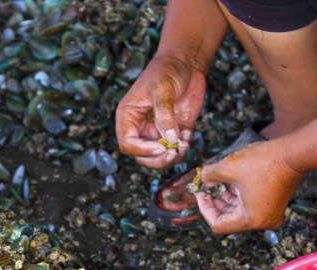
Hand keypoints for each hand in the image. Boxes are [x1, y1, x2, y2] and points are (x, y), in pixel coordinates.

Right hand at [115, 54, 205, 168]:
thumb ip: (164, 114)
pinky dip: (183, 148)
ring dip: (172, 157)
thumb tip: (169, 139)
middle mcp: (140, 127)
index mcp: (128, 117)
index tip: (161, 148)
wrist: (185, 63)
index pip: (127, 143)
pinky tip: (188, 135)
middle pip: (141, 156)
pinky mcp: (175, 131)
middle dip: (157, 159)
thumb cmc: (166, 70)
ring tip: (184, 144)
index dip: (142, 150)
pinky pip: (176, 149)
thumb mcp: (162, 89)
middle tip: (173, 153)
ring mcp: (157, 131)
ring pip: (158, 157)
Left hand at [194, 141, 305, 233]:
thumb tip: (203, 181)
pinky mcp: (273, 204)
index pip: (218, 224)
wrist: (294, 152)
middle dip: (215, 200)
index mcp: (251, 220)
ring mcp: (269, 214)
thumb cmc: (264, 162)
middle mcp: (262, 221)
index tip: (199, 193)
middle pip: (228, 217)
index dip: (205, 209)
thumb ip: (210, 176)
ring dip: (225, 195)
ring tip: (217, 179)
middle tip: (205, 185)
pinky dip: (237, 192)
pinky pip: (248, 203)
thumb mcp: (228, 167)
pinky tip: (229, 179)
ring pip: (238, 209)